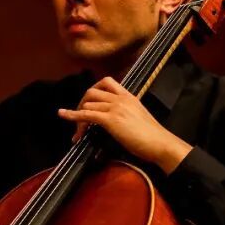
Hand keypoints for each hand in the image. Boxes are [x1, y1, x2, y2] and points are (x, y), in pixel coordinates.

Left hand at [57, 76, 191, 173]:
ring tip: (78, 132)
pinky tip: (63, 115)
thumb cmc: (152, 136)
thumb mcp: (138, 117)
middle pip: (92, 91)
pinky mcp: (110, 120)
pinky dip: (72, 115)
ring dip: (77, 117)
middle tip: (80, 119)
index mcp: (128, 96)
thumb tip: (115, 120)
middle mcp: (120, 98)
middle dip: (81, 103)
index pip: (106, 82)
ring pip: (87, 104)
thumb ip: (126, 112)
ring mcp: (115, 108)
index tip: (88, 102)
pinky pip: (86, 115)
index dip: (93, 90)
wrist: (160, 143)